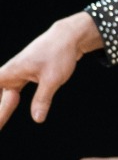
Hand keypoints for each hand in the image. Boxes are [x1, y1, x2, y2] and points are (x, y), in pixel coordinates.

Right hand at [0, 13, 102, 128]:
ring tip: (1, 122)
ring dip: (3, 107)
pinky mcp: (28, 74)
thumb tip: (37, 119)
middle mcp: (13, 72)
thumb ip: (42, 99)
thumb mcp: (52, 79)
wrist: (69, 37)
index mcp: (13, 72)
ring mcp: (20, 73)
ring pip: (7, 94)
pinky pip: (15, 91)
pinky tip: (8, 107)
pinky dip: (10, 101)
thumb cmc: (59, 54)